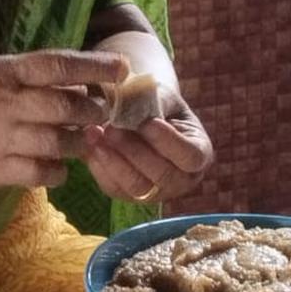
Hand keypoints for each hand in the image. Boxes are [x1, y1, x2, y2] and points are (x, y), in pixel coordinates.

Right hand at [0, 49, 125, 189]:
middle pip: (67, 106)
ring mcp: (1, 140)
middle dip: (95, 110)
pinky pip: (44, 173)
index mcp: (1, 72)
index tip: (121, 71)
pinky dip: (60, 170)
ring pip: (61, 142)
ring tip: (84, 137)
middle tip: (103, 111)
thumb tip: (72, 79)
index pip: (58, 65)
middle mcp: (4, 103)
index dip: (94, 67)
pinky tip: (59, 164)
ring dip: (81, 141)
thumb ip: (22, 73)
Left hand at [81, 84, 212, 204]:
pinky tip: (90, 144)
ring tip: (94, 134)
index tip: (147, 122)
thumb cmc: (155, 102)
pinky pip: (114, 187)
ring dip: (113, 160)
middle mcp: (182, 179)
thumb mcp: (160, 96)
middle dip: (134, 151)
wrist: (138, 115)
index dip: (168, 142)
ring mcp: (156, 192)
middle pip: (162, 175)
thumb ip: (152, 102)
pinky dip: (100, 166)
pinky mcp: (128, 195)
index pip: (190, 156)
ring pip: (136, 186)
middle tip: (112, 128)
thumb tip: (128, 112)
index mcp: (199, 153)